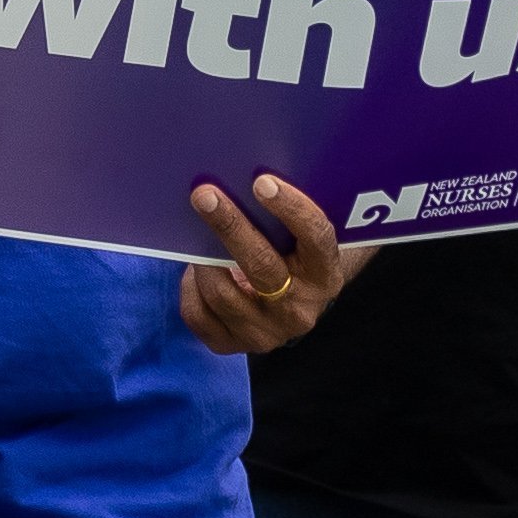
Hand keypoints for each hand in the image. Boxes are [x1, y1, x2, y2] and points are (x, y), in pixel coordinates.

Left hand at [180, 173, 357, 352]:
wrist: (288, 305)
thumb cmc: (291, 254)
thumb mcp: (301, 239)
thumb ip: (284, 216)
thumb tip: (243, 173)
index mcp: (325, 275)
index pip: (316, 238)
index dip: (291, 209)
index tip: (262, 182)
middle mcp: (299, 310)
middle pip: (262, 266)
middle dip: (230, 226)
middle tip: (205, 195)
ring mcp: (265, 334)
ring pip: (223, 292)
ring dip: (205, 261)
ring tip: (196, 240)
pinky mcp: (232, 345)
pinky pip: (198, 314)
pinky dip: (191, 288)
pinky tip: (197, 271)